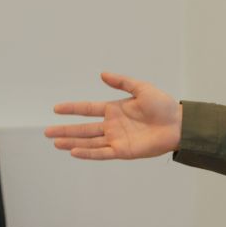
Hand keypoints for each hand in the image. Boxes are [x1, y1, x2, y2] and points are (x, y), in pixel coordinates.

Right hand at [45, 72, 181, 159]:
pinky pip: (102, 152)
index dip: (72, 109)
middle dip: (65, 130)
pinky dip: (88, 153)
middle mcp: (112, 125)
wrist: (178, 124)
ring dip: (72, 142)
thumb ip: (122, 82)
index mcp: (114, 109)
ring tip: (56, 143)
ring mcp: (116, 138)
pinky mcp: (123, 151)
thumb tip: (102, 73)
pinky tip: (74, 151)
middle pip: (83, 128)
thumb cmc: (162, 105)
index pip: (88, 109)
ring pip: (89, 141)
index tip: (56, 109)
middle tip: (47, 132)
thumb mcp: (141, 88)